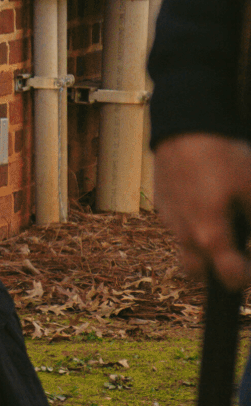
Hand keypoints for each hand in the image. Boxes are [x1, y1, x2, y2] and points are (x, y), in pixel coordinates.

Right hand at [154, 133, 250, 288]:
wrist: (186, 128)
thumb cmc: (225, 159)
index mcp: (210, 237)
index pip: (231, 278)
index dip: (248, 278)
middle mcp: (185, 234)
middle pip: (198, 274)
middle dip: (217, 271)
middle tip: (237, 256)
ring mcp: (170, 218)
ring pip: (186, 247)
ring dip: (204, 246)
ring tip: (222, 222)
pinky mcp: (162, 201)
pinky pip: (178, 222)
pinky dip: (193, 221)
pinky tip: (207, 200)